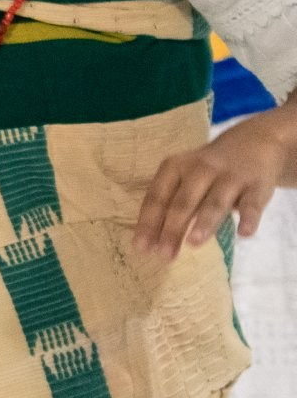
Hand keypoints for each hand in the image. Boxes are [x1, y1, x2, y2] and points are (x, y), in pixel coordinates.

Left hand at [133, 111, 295, 259]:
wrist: (254, 143)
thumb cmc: (207, 170)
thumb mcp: (184, 177)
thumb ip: (171, 203)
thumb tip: (151, 241)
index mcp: (175, 168)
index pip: (157, 198)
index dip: (148, 223)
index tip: (141, 248)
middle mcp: (200, 169)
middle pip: (183, 203)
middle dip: (172, 229)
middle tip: (164, 255)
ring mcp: (230, 177)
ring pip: (214, 202)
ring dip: (204, 222)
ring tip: (193, 243)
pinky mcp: (257, 185)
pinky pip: (252, 203)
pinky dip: (248, 218)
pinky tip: (244, 234)